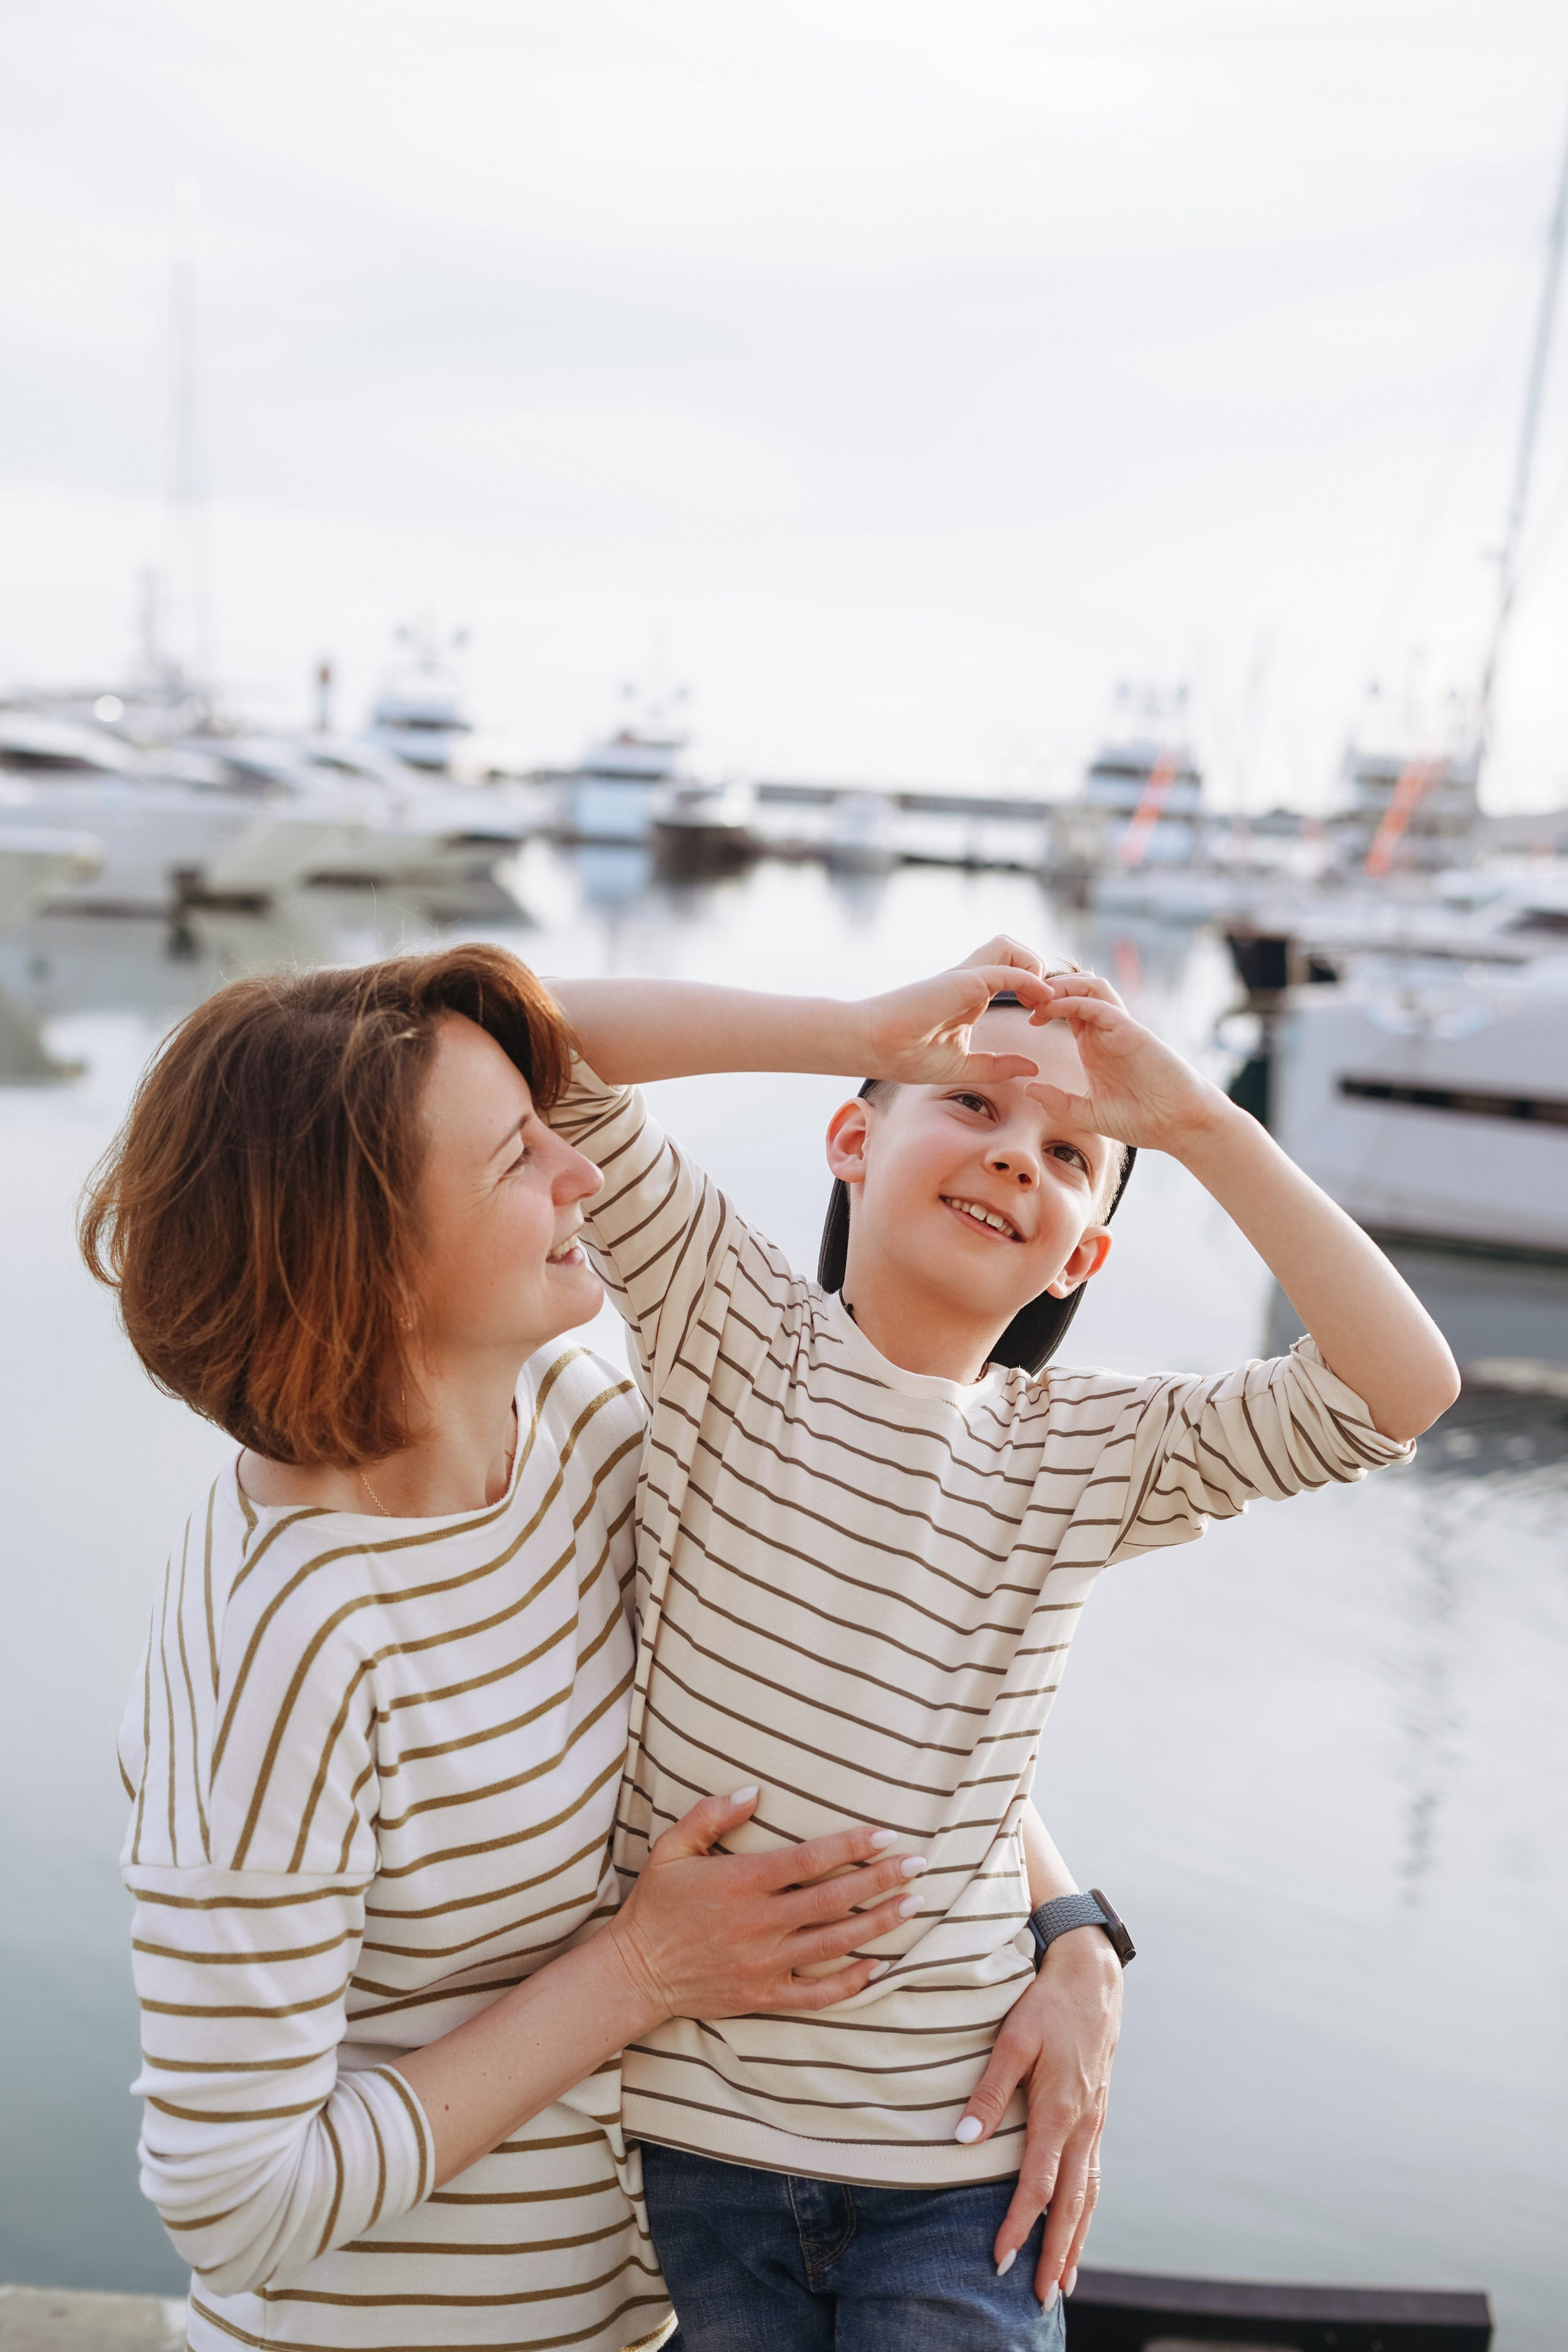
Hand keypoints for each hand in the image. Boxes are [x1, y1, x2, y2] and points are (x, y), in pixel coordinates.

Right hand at [604, 1789, 927, 2021]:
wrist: (636, 1973)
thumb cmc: (657, 1905)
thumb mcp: (672, 1848)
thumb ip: (711, 1815)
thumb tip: (753, 1792)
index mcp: (741, 1883)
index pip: (809, 1860)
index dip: (852, 1846)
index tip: (885, 1834)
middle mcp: (759, 1924)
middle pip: (834, 1899)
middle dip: (881, 1880)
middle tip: (918, 1865)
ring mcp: (765, 1963)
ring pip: (835, 1943)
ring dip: (879, 1923)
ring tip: (912, 1903)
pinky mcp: (765, 1995)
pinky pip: (818, 1992)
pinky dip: (852, 1982)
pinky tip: (880, 1966)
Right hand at [857, 960, 1054, 1085]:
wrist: (875, 1047)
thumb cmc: (907, 1056)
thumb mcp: (965, 1066)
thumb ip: (999, 1065)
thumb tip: (1033, 1067)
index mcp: (970, 995)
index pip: (1009, 972)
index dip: (1033, 988)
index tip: (1039, 1018)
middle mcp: (970, 980)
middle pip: (1012, 950)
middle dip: (1038, 968)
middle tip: (1044, 1003)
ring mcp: (965, 977)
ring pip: (1009, 946)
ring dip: (1034, 966)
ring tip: (1039, 1000)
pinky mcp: (964, 980)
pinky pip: (1006, 969)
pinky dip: (1030, 979)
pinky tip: (1039, 1001)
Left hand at [955, 1927, 1121, 2307]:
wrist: (1092, 1976)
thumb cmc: (1046, 2003)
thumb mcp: (1012, 2038)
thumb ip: (987, 2089)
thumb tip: (962, 2138)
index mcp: (1058, 2109)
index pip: (1038, 2184)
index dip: (1019, 2225)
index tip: (1001, 2259)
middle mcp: (1082, 2124)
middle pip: (1071, 2204)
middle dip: (1055, 2253)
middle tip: (1041, 2298)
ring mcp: (1094, 2122)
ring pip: (1088, 2194)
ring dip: (1076, 2240)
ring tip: (1063, 2281)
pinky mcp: (1097, 2115)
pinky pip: (1094, 2174)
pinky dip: (1087, 2209)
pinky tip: (1078, 2226)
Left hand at [1025, 971, 1229, 1156]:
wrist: (1179, 1124)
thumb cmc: (1142, 1119)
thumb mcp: (1088, 1113)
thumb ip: (1059, 1102)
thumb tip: (1029, 1090)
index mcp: (1093, 1044)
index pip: (1064, 1008)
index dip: (1040, 1004)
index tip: (1019, 1014)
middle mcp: (1105, 1030)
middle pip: (1075, 988)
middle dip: (1046, 986)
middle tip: (1020, 996)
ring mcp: (1119, 1027)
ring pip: (1090, 986)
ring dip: (1060, 986)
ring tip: (1035, 999)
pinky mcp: (1131, 1031)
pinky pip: (1099, 1005)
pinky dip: (1074, 1001)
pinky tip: (1052, 1009)